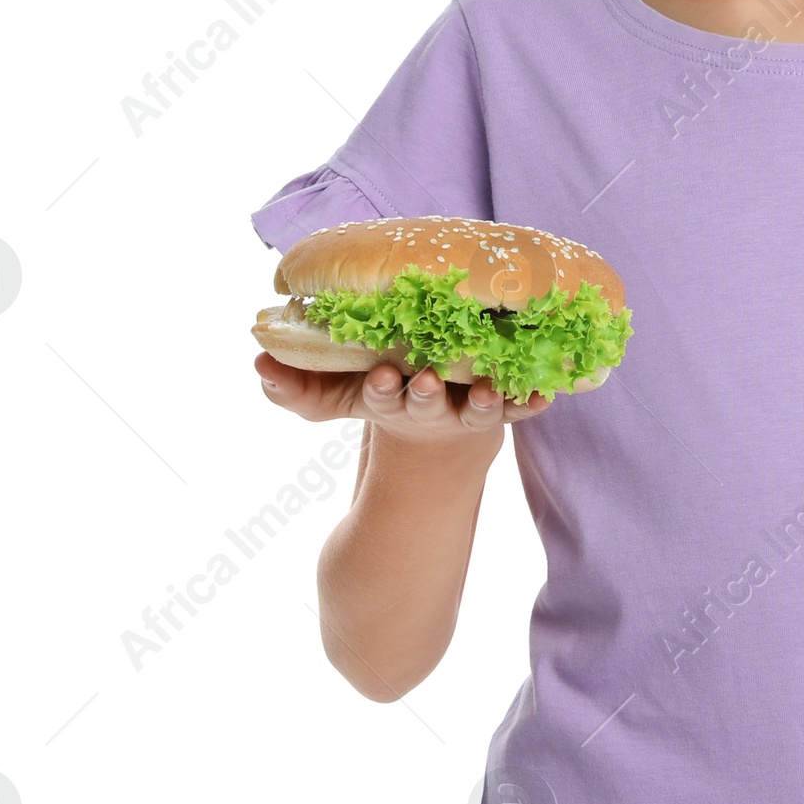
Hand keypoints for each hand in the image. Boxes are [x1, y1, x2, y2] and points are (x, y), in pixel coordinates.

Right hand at [253, 351, 552, 457]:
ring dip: (484, 400)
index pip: (383, 396)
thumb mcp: (338, 398)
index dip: (383, 389)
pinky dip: (533, 402)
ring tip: (488, 391)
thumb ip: (296, 386)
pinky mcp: (505, 408)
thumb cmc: (385, 399)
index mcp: (394, 400)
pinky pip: (523, 406)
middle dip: (424, 394)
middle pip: (429, 404)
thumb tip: (257, 362)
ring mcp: (471, 410)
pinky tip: (546, 396)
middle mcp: (433, 408)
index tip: (383, 377)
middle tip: (423, 380)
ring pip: (479, 408)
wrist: (441, 441)